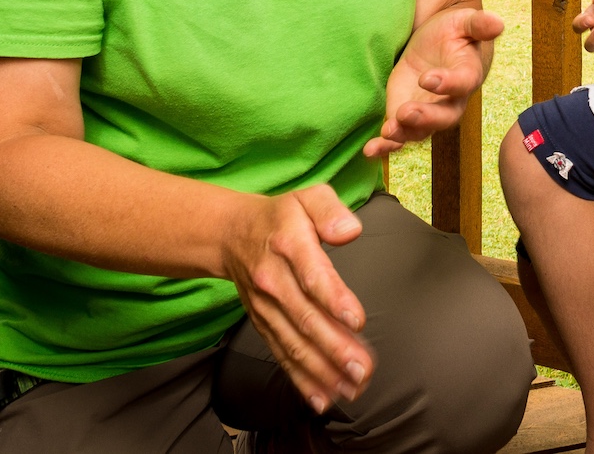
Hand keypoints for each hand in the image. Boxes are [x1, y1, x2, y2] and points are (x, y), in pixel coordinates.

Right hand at [221, 185, 371, 415]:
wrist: (231, 234)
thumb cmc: (282, 216)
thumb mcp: (307, 196)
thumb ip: (330, 210)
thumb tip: (350, 230)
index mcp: (288, 244)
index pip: (312, 275)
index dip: (334, 298)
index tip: (357, 320)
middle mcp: (274, 281)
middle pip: (305, 318)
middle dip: (335, 347)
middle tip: (362, 369)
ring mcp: (266, 307)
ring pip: (294, 343)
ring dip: (322, 370)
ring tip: (351, 388)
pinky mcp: (263, 325)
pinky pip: (282, 355)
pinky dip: (301, 379)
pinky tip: (322, 398)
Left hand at [368, 6, 502, 155]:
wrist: (436, 42)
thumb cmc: (454, 31)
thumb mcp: (464, 21)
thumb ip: (478, 24)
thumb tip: (498, 23)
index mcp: (467, 74)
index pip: (462, 83)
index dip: (447, 83)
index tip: (428, 79)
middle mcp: (450, 100)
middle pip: (443, 117)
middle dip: (425, 118)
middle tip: (406, 112)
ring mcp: (427, 111)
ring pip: (420, 131)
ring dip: (403, 135)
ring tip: (387, 132)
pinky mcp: (405, 115)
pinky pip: (399, 136)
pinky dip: (385, 145)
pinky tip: (371, 150)